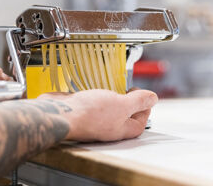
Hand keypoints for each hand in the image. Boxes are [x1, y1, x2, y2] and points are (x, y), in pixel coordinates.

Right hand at [38, 89, 156, 141]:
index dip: (145, 107)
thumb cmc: (89, 114)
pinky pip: (92, 101)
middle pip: (123, 114)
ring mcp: (93, 118)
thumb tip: (153, 98)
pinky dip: (95, 92)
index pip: (140, 121)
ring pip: (107, 107)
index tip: (143, 94)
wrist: (59, 113)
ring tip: (112, 85)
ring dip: (110, 95)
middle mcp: (107, 126)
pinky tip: (94, 85)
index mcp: (120, 128)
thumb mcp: (121, 105)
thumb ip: (138, 101)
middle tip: (128, 88)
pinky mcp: (80, 109)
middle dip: (128, 100)